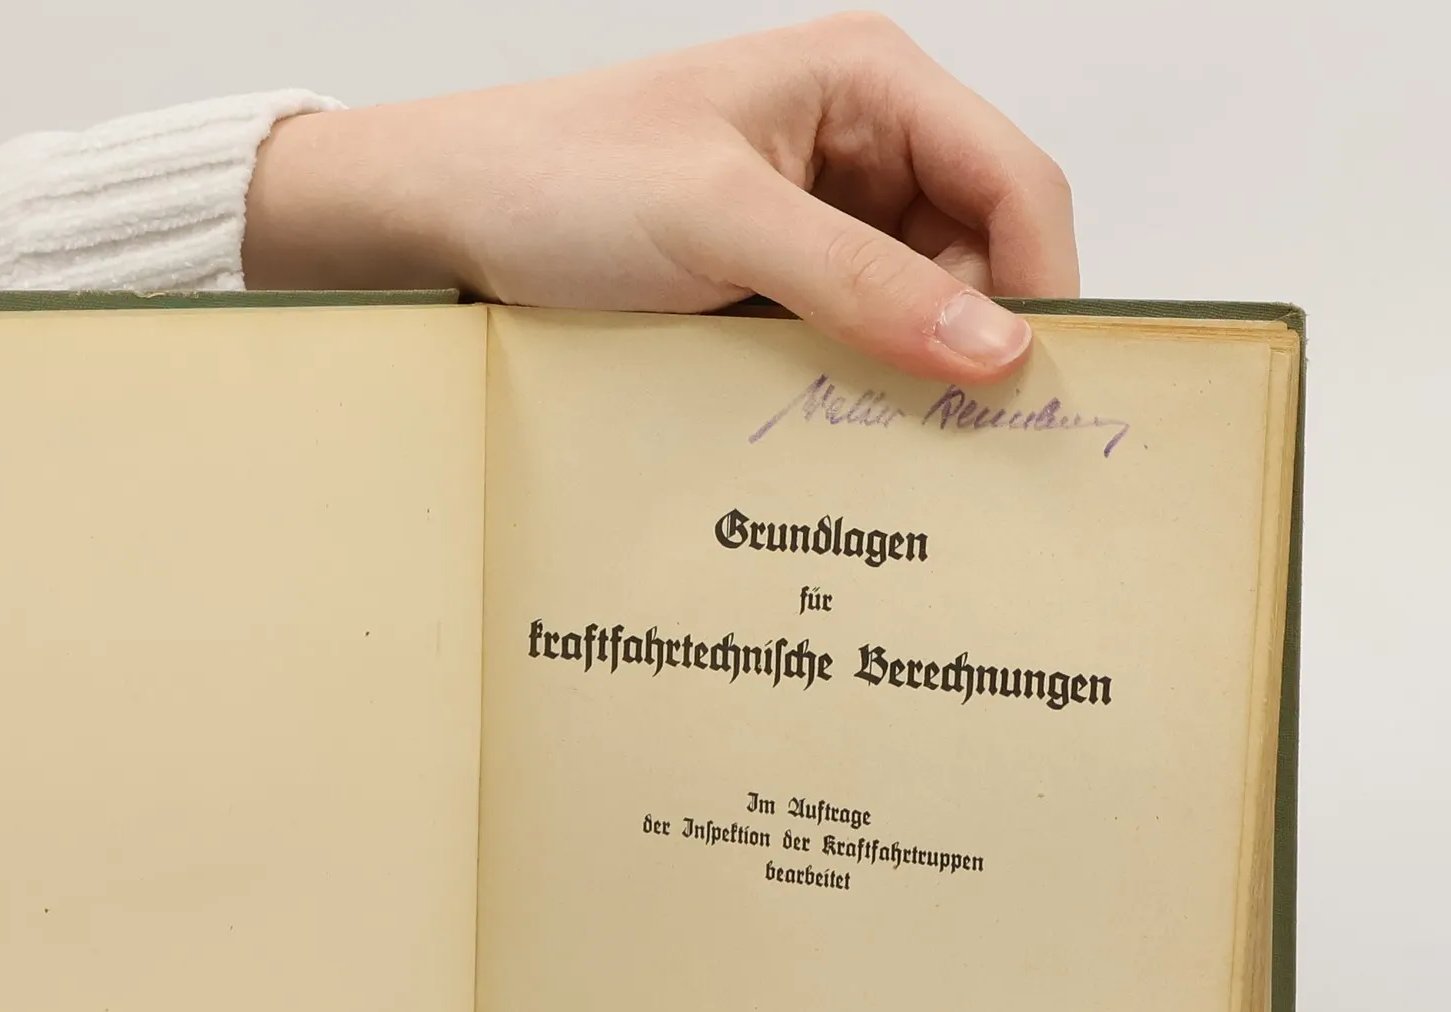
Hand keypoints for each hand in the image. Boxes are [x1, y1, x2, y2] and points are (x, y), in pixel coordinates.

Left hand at [245, 13, 1075, 382]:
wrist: (449, 217)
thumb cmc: (563, 178)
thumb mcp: (722, 223)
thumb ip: (863, 283)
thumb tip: (993, 349)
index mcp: (868, 83)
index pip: (1016, 182)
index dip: (1043, 286)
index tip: (1032, 394)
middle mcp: (858, 144)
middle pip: (980, 252)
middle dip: (976, 341)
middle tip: (959, 446)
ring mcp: (817, 218)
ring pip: (918, 308)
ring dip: (909, 374)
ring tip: (889, 448)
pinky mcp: (774, 281)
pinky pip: (851, 339)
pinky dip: (852, 387)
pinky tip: (833, 433)